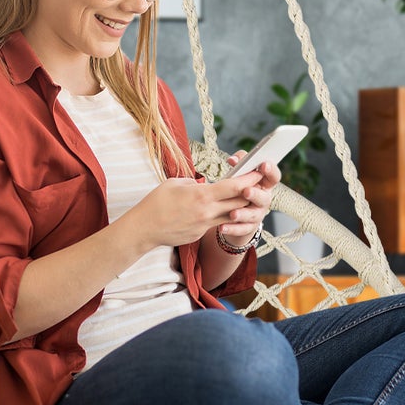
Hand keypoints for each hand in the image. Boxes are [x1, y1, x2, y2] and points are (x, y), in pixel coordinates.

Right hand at [127, 173, 262, 249]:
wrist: (145, 228)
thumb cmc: (156, 202)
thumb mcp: (175, 183)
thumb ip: (194, 183)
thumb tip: (205, 185)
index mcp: (202, 195)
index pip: (234, 186)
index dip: (250, 178)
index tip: (259, 171)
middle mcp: (207, 212)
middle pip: (239, 202)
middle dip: (251, 192)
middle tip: (259, 184)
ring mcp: (204, 225)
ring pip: (231, 215)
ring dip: (240, 207)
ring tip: (245, 198)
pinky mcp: (199, 234)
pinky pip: (215, 223)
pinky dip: (221, 216)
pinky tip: (219, 210)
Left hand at [219, 150, 279, 242]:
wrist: (238, 215)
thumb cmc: (239, 189)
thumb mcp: (241, 176)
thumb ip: (240, 164)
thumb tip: (233, 159)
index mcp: (264, 185)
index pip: (273, 177)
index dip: (270, 171)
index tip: (263, 165)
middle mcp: (264, 200)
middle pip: (264, 197)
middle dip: (255, 194)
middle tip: (246, 191)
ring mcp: (257, 215)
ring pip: (252, 215)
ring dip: (243, 214)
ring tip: (232, 214)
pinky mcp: (248, 227)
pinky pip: (241, 229)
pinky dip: (232, 229)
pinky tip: (222, 227)